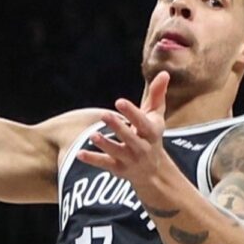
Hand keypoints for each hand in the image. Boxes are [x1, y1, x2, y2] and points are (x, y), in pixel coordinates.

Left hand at [77, 71, 171, 188]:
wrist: (153, 171)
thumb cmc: (151, 136)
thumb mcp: (156, 116)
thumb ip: (157, 95)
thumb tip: (164, 73)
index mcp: (151, 132)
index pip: (142, 122)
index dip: (132, 112)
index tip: (119, 101)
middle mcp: (142, 147)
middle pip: (130, 138)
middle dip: (118, 127)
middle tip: (104, 114)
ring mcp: (130, 159)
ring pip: (116, 152)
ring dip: (105, 144)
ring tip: (93, 135)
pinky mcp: (118, 168)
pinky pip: (104, 164)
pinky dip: (92, 159)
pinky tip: (79, 154)